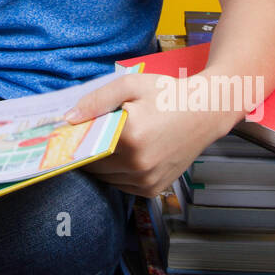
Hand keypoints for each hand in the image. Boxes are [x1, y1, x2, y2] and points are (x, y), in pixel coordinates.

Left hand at [65, 71, 230, 197]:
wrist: (205, 112)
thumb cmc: (167, 94)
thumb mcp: (130, 85)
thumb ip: (97, 100)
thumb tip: (69, 119)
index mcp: (130, 137)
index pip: (86, 145)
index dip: (76, 139)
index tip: (70, 132)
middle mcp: (138, 164)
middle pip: (93, 165)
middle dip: (88, 151)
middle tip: (93, 134)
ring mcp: (147, 180)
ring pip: (106, 178)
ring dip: (102, 164)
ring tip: (114, 142)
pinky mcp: (153, 189)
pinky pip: (122, 185)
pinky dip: (118, 173)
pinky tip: (126, 154)